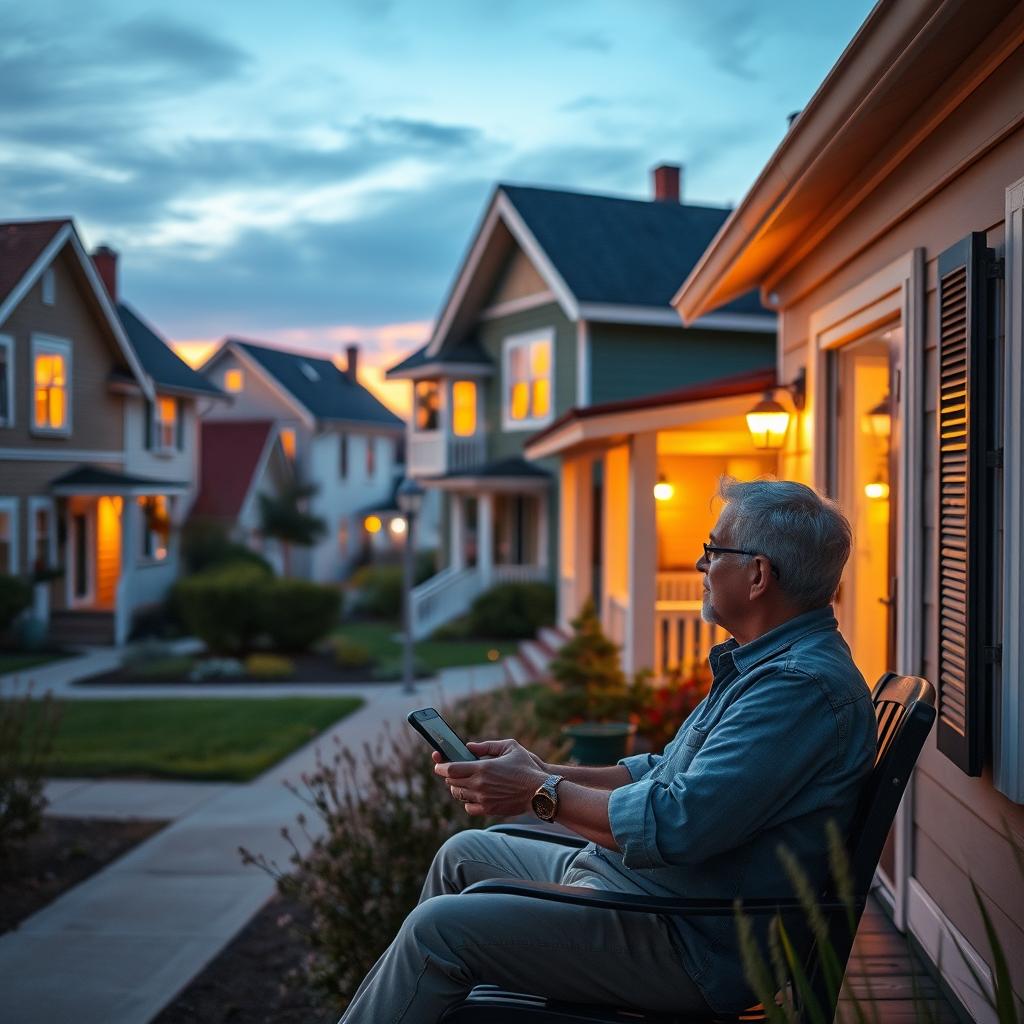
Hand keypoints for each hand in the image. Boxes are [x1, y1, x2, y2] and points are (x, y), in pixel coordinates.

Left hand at [433, 738, 547, 815]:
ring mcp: (483, 799)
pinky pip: (469, 808)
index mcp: (482, 768)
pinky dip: (467, 801)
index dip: (440, 766)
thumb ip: (487, 746)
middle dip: (448, 775)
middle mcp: (479, 785)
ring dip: (457, 787)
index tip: (438, 763)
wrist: (540, 792)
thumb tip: (469, 746)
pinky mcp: (488, 810)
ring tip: (462, 781)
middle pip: (452, 782)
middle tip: (451, 770)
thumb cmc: (526, 767)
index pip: (451, 769)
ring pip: (458, 795)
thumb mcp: (510, 747)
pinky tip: (473, 794)